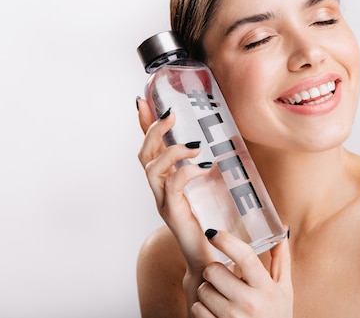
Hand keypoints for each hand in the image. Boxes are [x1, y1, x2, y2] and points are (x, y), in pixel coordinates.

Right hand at [137, 98, 216, 270]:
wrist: (208, 258)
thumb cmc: (209, 224)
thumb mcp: (209, 190)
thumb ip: (207, 170)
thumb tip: (217, 146)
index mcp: (165, 182)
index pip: (148, 148)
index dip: (143, 125)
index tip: (142, 101)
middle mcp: (160, 190)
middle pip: (144, 155)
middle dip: (153, 131)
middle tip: (170, 114)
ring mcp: (164, 202)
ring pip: (152, 169)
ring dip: (171, 151)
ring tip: (194, 146)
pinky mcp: (174, 214)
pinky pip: (174, 187)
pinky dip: (187, 172)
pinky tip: (203, 166)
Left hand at [191, 230, 292, 317]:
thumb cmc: (276, 316)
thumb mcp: (284, 289)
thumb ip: (281, 260)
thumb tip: (282, 230)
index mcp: (266, 288)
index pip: (245, 257)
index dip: (226, 241)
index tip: (213, 232)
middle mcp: (249, 303)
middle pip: (215, 271)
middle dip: (214, 269)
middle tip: (221, 274)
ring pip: (203, 289)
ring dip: (207, 289)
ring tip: (221, 295)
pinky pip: (197, 309)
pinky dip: (202, 307)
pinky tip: (215, 310)